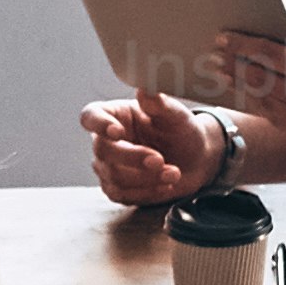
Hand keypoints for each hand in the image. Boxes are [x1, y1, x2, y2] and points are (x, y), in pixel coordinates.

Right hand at [81, 86, 233, 210]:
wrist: (194, 160)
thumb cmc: (181, 131)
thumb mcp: (176, 115)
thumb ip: (159, 104)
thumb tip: (144, 89)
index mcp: (114, 114)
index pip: (91, 116)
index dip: (98, 124)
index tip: (117, 132)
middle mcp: (105, 140)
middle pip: (104, 151)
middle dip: (133, 158)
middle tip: (160, 160)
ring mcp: (108, 166)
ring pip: (114, 177)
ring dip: (146, 178)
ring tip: (174, 173)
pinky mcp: (117, 188)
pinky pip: (123, 195)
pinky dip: (147, 193)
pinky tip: (166, 185)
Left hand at [187, 28, 285, 153]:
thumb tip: (261, 34)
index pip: (271, 58)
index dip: (243, 47)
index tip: (223, 39)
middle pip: (262, 82)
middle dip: (235, 67)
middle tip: (213, 56)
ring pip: (265, 104)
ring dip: (241, 88)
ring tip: (222, 74)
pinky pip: (276, 120)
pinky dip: (258, 105)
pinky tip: (244, 92)